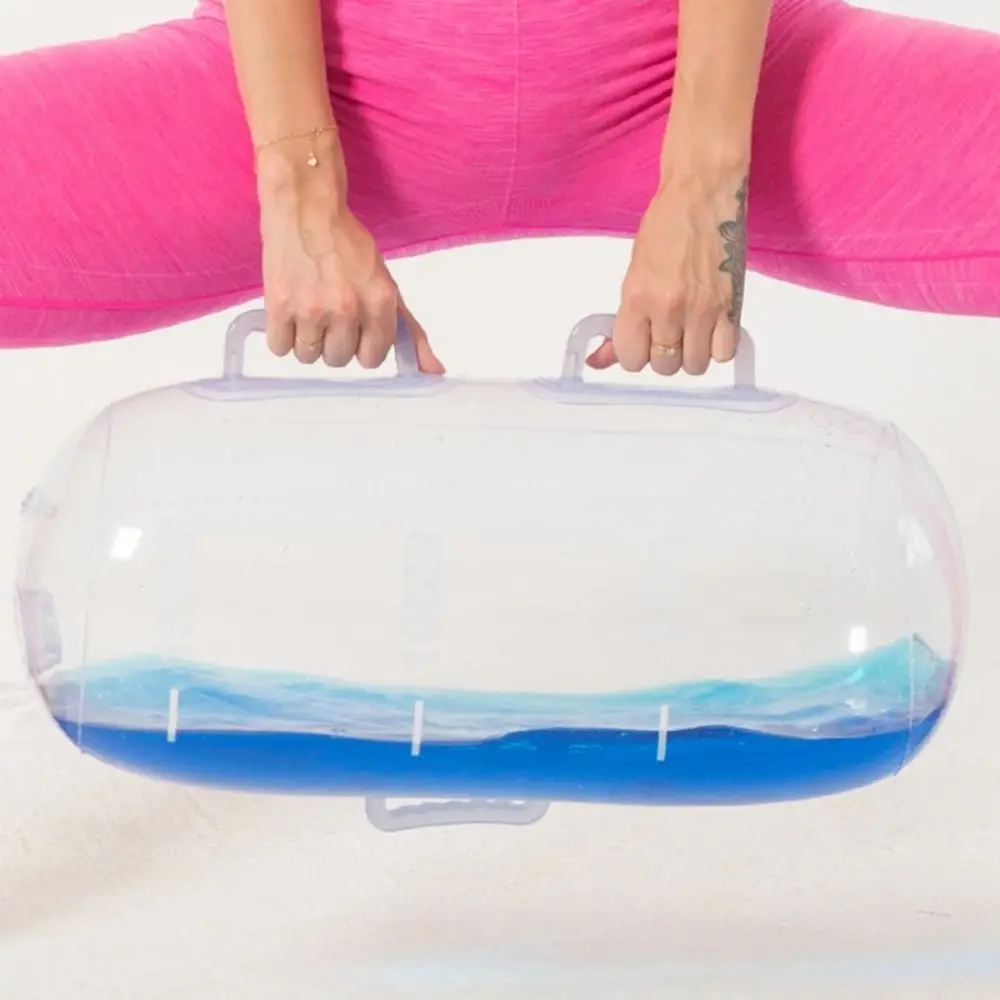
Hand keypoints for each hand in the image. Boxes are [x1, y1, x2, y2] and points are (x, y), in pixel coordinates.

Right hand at [256, 134, 443, 372]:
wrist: (305, 209)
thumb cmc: (347, 246)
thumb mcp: (386, 283)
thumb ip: (410, 330)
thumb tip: (435, 372)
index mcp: (380, 303)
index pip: (372, 358)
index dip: (362, 346)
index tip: (355, 329)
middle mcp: (348, 309)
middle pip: (339, 360)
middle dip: (334, 342)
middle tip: (328, 314)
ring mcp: (312, 310)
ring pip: (309, 357)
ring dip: (307, 341)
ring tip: (307, 312)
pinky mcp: (279, 306)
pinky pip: (280, 348)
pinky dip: (283, 336)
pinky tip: (289, 314)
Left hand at [589, 166, 748, 375]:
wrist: (702, 194)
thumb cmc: (664, 227)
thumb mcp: (632, 274)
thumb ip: (622, 321)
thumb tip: (599, 360)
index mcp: (637, 298)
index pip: (630, 359)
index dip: (635, 354)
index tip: (641, 342)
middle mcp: (669, 308)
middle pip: (664, 366)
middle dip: (663, 355)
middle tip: (667, 332)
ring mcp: (703, 309)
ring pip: (695, 365)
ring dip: (691, 354)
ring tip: (690, 332)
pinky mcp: (732, 305)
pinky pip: (725, 352)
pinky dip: (718, 347)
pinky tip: (711, 329)